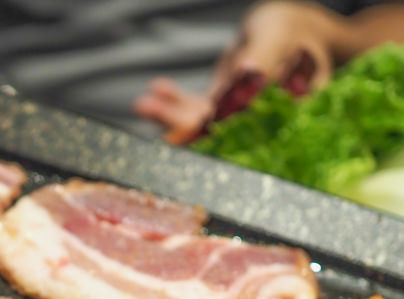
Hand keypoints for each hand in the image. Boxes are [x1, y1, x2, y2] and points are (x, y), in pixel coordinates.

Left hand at [135, 1, 342, 143]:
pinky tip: (155, 90)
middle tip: (157, 125)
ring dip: (170, 116)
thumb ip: (266, 54)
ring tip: (144, 105)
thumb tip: (248, 71)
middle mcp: (259, 124)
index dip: (222, 134)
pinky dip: (172, 101)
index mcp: (285, 113)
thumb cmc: (289, 30)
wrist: (285, 31)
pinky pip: (192, 110)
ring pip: (200, 123)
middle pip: (220, 133)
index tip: (193, 129)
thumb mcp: (278, 36)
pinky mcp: (218, 111)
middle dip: (186, 128)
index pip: (252, 131)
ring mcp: (235, 119)